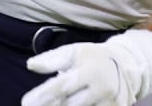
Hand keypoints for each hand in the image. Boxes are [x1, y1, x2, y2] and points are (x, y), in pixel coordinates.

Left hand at [23, 30, 151, 105]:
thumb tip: (31, 65)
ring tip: (49, 105)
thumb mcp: (74, 51)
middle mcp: (102, 90)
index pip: (62, 86)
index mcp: (90, 71)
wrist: (126, 66)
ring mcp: (109, 105)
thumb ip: (52, 59)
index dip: (43, 95)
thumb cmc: (93, 58)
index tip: (25, 102)